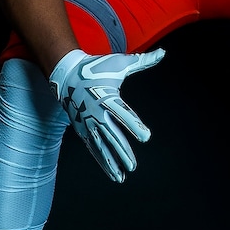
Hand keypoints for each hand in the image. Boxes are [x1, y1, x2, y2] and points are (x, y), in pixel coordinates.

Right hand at [49, 48, 164, 182]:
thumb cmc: (96, 67)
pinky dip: (102, 160)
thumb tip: (163, 53)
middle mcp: (97, 113)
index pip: (124, 114)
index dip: (135, 125)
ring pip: (102, 146)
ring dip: (112, 161)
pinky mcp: (82, 129)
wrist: (66, 73)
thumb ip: (143, 61)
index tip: (146, 137)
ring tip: (122, 176)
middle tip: (133, 166)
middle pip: (112, 136)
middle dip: (123, 152)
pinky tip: (112, 172)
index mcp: (108, 98)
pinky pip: (94, 147)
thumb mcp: (121, 62)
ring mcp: (88, 123)